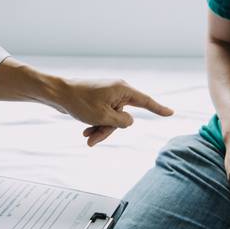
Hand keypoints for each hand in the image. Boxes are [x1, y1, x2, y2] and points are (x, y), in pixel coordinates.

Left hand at [59, 79, 173, 145]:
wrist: (58, 94)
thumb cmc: (80, 102)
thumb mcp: (104, 117)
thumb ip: (122, 122)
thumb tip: (128, 121)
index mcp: (122, 90)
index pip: (145, 102)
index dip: (158, 109)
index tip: (171, 113)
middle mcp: (117, 90)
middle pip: (123, 117)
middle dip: (109, 129)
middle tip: (92, 138)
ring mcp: (107, 95)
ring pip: (111, 119)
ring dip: (100, 129)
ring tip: (86, 136)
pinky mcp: (98, 100)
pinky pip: (103, 115)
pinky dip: (96, 124)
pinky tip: (85, 132)